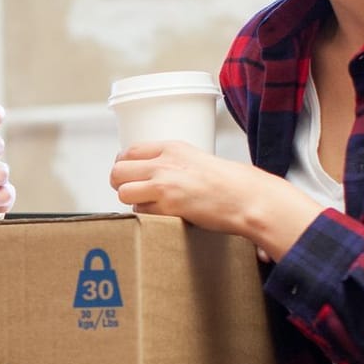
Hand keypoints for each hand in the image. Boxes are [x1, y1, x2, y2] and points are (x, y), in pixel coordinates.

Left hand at [110, 140, 322, 258]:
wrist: (246, 197)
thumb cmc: (226, 182)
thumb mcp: (194, 158)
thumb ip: (169, 161)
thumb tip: (146, 171)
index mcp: (170, 148)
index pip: (128, 151)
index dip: (124, 165)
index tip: (128, 175)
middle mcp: (163, 163)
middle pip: (117, 171)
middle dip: (120, 184)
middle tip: (132, 191)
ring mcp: (164, 184)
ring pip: (123, 192)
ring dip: (132, 201)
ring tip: (150, 204)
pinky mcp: (167, 206)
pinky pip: (140, 211)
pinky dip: (147, 215)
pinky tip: (163, 214)